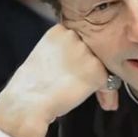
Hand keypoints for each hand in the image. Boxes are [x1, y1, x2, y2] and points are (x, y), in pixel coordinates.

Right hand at [0, 24, 118, 136]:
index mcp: (59, 31)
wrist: (26, 105)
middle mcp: (74, 37)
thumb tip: (80, 65)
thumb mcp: (45, 58)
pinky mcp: (96, 70)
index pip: (82, 41)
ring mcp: (86, 52)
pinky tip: (105, 103)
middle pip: (95, 52)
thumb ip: (65, 55)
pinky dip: (108, 94)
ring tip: (102, 98)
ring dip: (103, 82)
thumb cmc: (29, 88)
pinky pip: (111, 82)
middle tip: (94, 89)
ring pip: (104, 66)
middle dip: (96, 70)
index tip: (82, 73)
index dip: (85, 60)